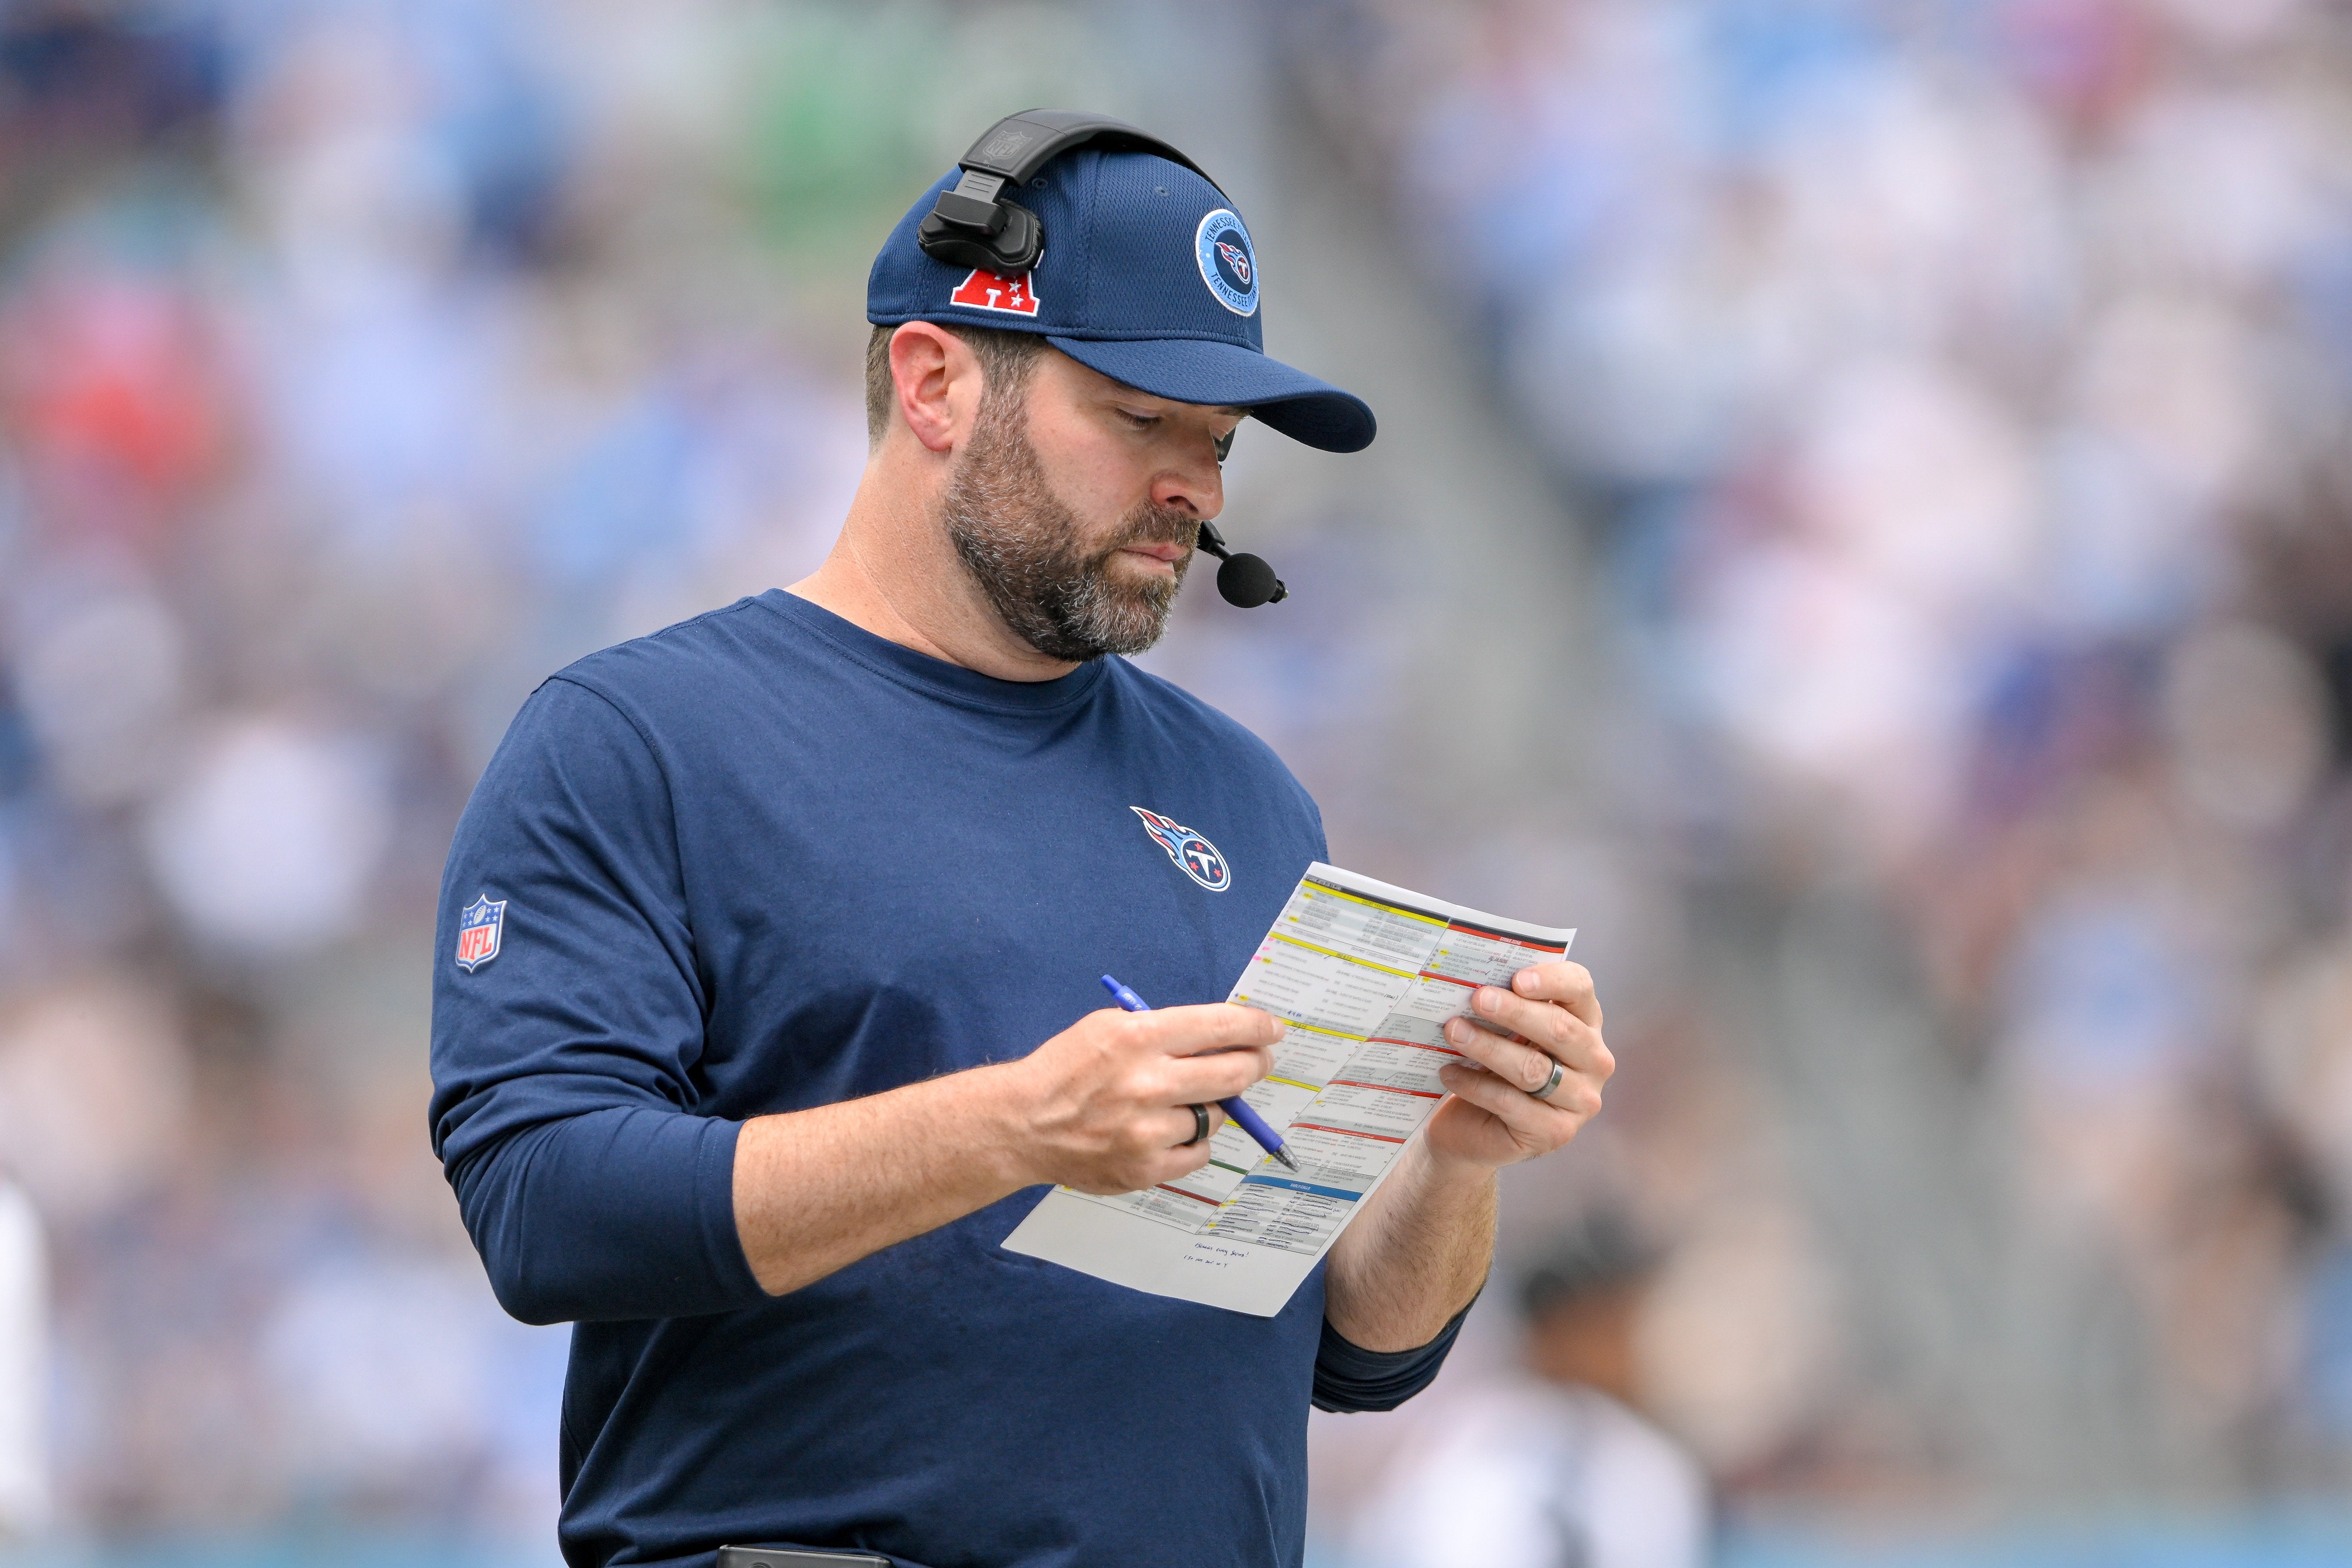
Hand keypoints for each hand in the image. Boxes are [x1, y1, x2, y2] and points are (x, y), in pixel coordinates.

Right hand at [1005, 1003, 1282, 1194]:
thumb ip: (1162, 1029)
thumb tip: (1220, 1035)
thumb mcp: (1107, 1027)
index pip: (1220, 1026)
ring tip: (1183, 1100)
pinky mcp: (1145, 1169)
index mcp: (1138, 1038)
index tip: (1272, 1029)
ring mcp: (1148, 1131)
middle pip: (1233, 1073)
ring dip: (1211, 1106)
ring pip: (1215, 1117)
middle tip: (1258, 1061)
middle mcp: (1148, 1084)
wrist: (1023, 1125)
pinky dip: (1193, 1141)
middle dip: (1255, 1063)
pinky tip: (1170, 1130)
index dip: (1256, 1026)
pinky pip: (1198, 1153)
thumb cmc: (1065, 1071)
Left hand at [1426, 961, 1610, 1172]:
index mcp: (1586, 1023)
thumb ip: (1505, 1004)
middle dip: (1514, 1012)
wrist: (1475, 1126)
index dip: (1552, 980)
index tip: (1517, 978)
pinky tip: (1450, 1072)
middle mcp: (1594, 1061)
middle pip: (1559, 1029)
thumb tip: (1479, 981)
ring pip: (1533, 1068)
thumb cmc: (1494, 1065)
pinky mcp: (1555, 1133)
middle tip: (1477, 998)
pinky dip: (1475, 1085)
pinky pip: (1511, 1103)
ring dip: (1488, 1047)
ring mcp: (1580, 1101)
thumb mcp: (1505, 1031)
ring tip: (1453, 1031)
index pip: (1580, 989)